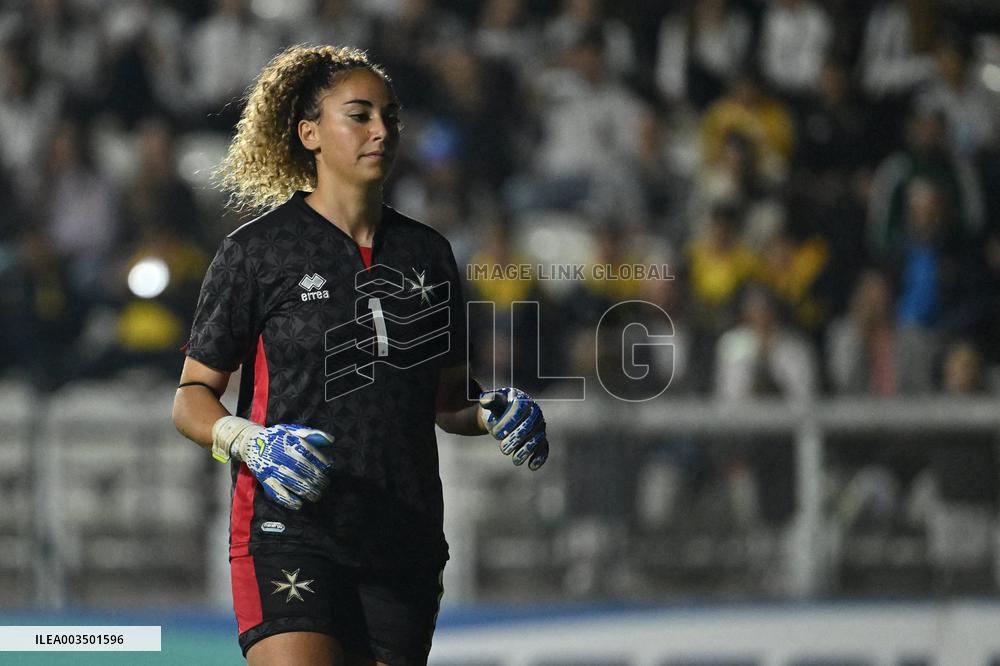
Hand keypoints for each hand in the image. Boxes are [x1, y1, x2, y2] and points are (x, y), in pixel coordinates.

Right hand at [212, 416, 333, 509]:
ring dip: (307, 491)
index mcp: (290, 442)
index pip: (310, 453)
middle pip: (304, 469)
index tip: (328, 468)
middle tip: (324, 484)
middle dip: (317, 479)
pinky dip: (288, 500)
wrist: (251, 442)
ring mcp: (272, 468)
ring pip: (293, 482)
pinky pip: (276, 492)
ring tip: (316, 495)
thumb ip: (311, 434)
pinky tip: (298, 504)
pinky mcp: (264, 478)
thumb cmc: (277, 437)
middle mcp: (282, 455)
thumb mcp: (292, 430)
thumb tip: (331, 440)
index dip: (322, 462)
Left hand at [479, 388, 548, 469]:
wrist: (503, 417)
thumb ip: (488, 400)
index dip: (508, 421)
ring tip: (515, 461)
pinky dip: (539, 457)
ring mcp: (539, 426)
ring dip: (526, 450)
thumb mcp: (492, 403)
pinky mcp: (541, 439)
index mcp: (523, 400)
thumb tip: (485, 400)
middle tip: (503, 449)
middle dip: (516, 439)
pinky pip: (543, 448)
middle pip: (529, 426)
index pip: (518, 409)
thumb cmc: (497, 409)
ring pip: (537, 439)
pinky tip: (532, 466)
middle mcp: (535, 412)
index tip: (495, 434)